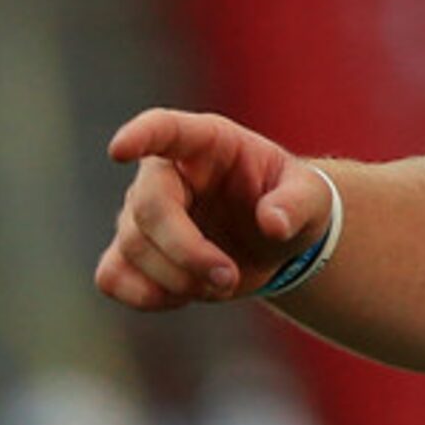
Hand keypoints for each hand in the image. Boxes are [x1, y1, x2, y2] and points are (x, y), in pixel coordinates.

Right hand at [98, 109, 332, 309]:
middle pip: (150, 209)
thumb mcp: (313, 198)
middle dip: (187, 251)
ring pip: (132, 248)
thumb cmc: (292, 205)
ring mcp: (140, 213)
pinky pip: (111, 277)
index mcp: (207, 144)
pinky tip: (185, 295)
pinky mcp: (130, 252)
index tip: (119, 150)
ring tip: (224, 282)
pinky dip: (146, 296)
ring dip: (178, 279)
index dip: (140, 136)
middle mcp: (165, 173)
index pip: (164, 129)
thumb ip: (298, 204)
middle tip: (229, 277)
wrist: (274, 241)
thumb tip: (273, 223)